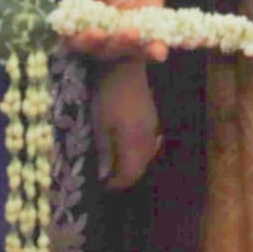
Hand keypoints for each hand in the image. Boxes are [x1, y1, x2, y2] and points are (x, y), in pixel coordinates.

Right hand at [66, 0, 166, 61]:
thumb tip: (125, 6)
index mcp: (82, 17)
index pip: (77, 37)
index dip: (85, 41)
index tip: (97, 33)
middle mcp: (102, 29)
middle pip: (107, 48)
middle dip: (119, 44)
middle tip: (132, 33)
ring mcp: (126, 28)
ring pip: (132, 49)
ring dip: (143, 51)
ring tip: (156, 50)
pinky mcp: (148, 23)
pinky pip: (154, 38)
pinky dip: (161, 45)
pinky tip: (167, 48)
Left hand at [95, 60, 160, 188]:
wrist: (125, 67)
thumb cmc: (107, 96)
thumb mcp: (99, 126)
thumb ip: (105, 152)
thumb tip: (105, 175)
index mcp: (135, 141)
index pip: (131, 174)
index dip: (116, 183)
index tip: (100, 184)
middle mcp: (149, 137)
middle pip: (141, 167)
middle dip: (125, 176)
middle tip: (106, 176)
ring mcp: (153, 126)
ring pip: (146, 155)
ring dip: (132, 164)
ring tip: (114, 163)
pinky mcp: (152, 117)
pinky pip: (148, 143)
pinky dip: (137, 151)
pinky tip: (126, 146)